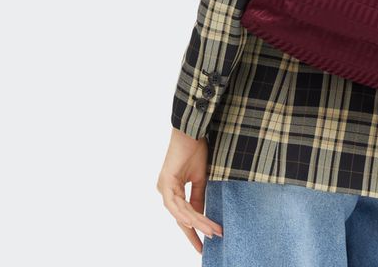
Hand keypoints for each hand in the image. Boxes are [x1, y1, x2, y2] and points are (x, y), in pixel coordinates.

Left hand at [157, 128, 223, 253]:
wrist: (192, 131)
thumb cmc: (196, 149)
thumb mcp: (201, 178)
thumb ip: (199, 198)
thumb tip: (202, 216)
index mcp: (173, 190)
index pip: (183, 215)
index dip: (194, 230)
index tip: (204, 243)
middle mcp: (166, 191)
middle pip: (181, 218)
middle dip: (194, 232)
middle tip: (205, 246)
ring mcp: (164, 188)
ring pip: (181, 214)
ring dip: (198, 224)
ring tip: (213, 232)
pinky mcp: (166, 183)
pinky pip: (178, 204)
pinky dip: (189, 214)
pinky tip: (199, 222)